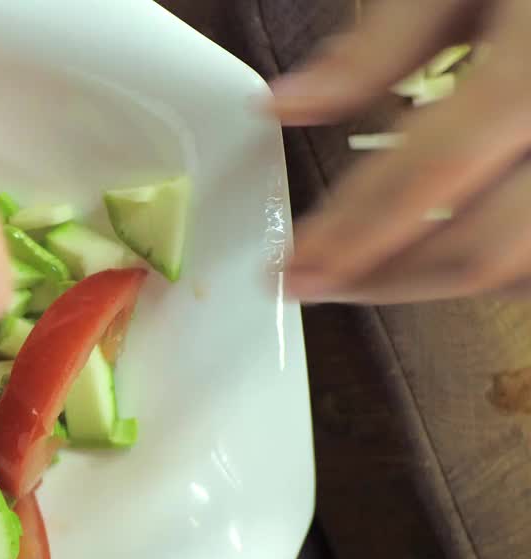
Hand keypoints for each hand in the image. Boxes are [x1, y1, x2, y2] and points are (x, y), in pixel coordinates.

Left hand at [269, 0, 530, 303]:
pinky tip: (445, 256)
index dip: (353, 230)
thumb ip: (381, 43)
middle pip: (485, 245)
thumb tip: (284, 104)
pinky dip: (500, 270)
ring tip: (371, 275)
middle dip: (386, 278)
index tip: (292, 266)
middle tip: (315, 282)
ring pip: (526, 269)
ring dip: (441, 284)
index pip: (432, 169)